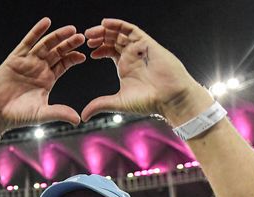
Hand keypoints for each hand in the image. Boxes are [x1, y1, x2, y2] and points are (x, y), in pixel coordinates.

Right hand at [0, 18, 85, 128]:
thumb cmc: (17, 116)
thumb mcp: (41, 114)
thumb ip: (59, 113)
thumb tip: (78, 120)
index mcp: (47, 80)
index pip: (64, 64)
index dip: (73, 57)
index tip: (83, 55)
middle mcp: (38, 69)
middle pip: (57, 52)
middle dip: (69, 44)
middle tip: (81, 37)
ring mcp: (27, 62)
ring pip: (45, 45)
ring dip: (57, 36)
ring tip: (70, 29)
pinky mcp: (14, 59)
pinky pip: (27, 42)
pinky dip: (36, 32)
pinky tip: (46, 22)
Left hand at [81, 19, 210, 124]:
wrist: (169, 98)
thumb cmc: (148, 101)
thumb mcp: (118, 102)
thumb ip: (99, 105)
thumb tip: (83, 116)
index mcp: (125, 66)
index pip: (109, 51)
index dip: (98, 49)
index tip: (88, 52)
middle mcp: (132, 55)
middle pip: (113, 39)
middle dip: (99, 37)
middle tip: (86, 38)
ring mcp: (139, 48)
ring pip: (120, 33)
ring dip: (106, 30)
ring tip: (92, 32)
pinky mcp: (147, 43)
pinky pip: (132, 29)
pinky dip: (119, 24)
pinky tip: (105, 23)